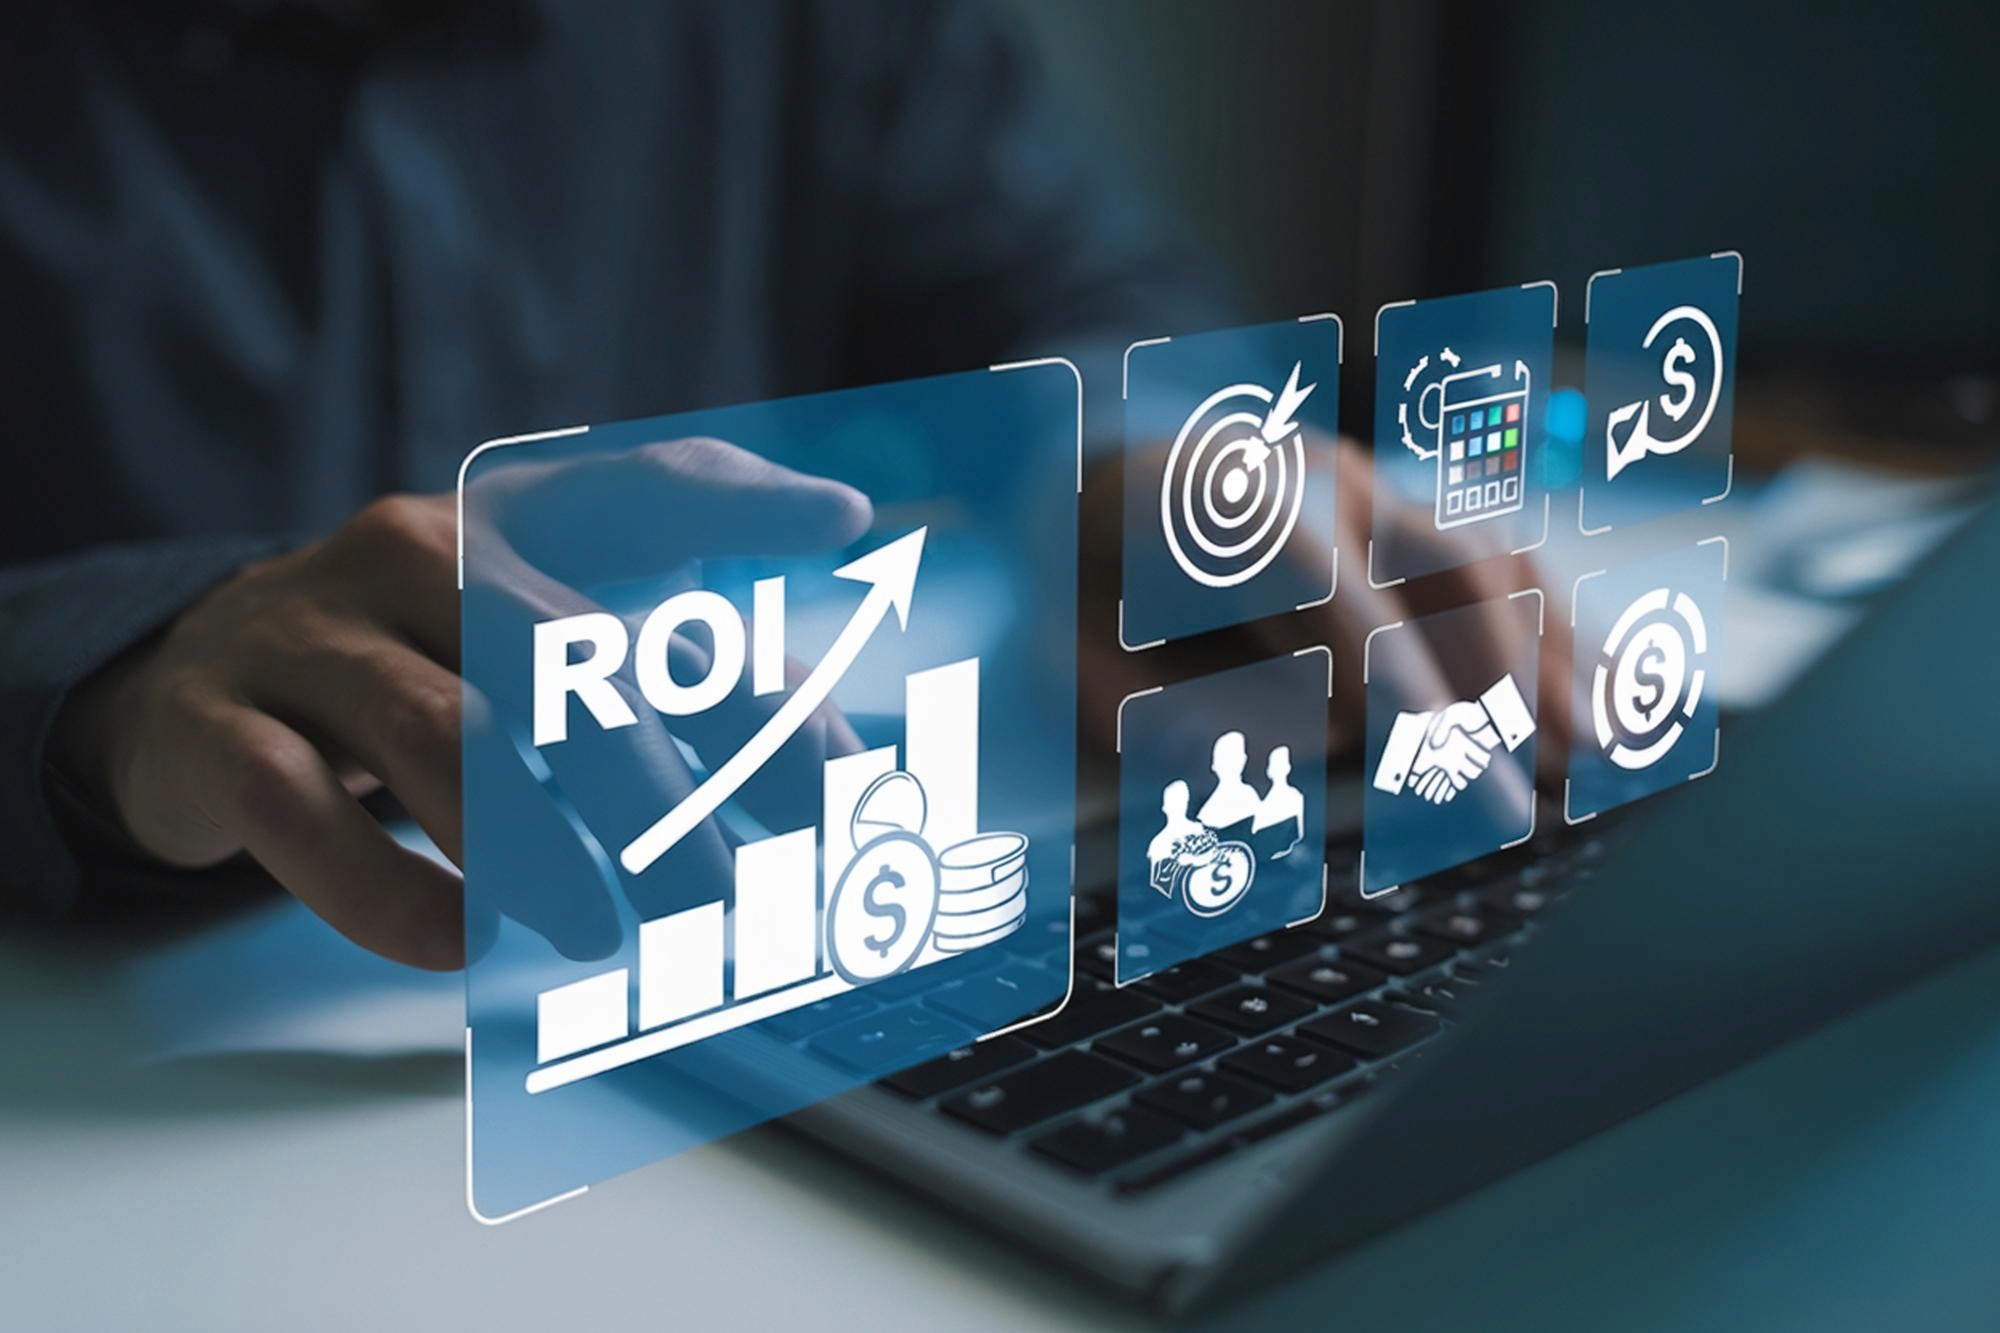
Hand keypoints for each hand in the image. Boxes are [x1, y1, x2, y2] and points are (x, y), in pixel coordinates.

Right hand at [49, 439, 871, 968]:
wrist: (198, 680)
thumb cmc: (425, 657)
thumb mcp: (544, 613)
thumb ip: (687, 638)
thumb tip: (859, 683)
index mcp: (513, 515)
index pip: (650, 504)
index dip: (752, 552)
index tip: (844, 659)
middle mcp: (414, 552)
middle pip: (560, 653)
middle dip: (659, 785)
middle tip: (724, 901)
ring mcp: (308, 634)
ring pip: (439, 733)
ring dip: (536, 848)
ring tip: (600, 933)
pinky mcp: (217, 726)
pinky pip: (301, 810)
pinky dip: (388, 887)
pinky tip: (462, 942)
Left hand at [1080, 437, 1571, 783]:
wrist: (1107, 485)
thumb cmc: (1095, 601)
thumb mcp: (1090, 669)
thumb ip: (1181, 716)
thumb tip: (1322, 738)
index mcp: (1220, 504)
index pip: (1330, 582)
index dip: (1399, 673)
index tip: (1460, 763)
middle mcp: (1315, 482)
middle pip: (1441, 558)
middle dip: (1499, 671)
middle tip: (1539, 776)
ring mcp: (1376, 492)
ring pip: (1493, 559)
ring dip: (1552, 658)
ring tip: (1601, 749)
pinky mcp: (1410, 518)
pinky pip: (1503, 569)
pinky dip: (1559, 635)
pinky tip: (1613, 697)